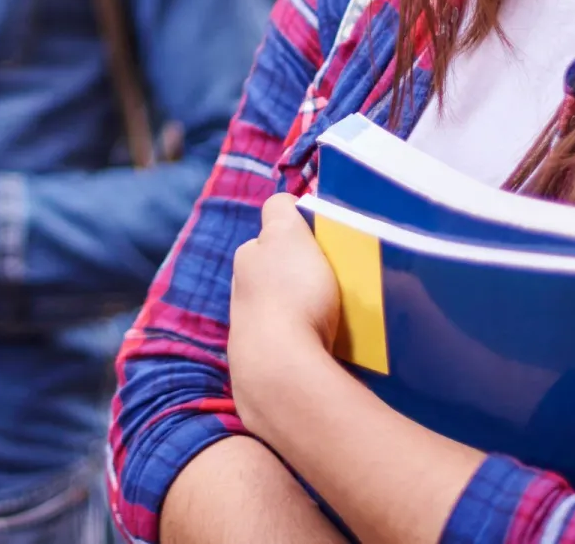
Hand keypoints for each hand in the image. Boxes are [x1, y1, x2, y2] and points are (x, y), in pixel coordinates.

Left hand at [228, 194, 341, 442]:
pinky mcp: (260, 371)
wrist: (282, 372)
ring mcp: (247, 335)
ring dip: (300, 313)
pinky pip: (287, 348)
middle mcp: (239, 294)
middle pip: (274, 274)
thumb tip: (282, 203)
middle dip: (298, 276)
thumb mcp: (287, 236)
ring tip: (334, 320)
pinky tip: (323, 351)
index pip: (272, 235)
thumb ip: (282, 212)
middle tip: (334, 284)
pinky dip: (302, 345)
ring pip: (279, 312)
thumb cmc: (291, 295)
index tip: (323, 246)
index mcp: (247, 259)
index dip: (297, 235)